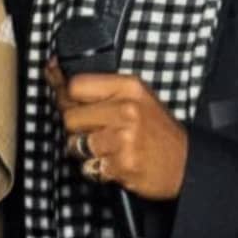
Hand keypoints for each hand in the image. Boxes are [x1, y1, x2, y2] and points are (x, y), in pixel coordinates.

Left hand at [46, 59, 187, 199]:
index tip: (61, 96)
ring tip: (104, 147)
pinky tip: (112, 162)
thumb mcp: (135, 96)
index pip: (76, 85)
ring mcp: (124, 138)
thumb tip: (53, 69)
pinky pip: (87, 166)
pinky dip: (95, 168)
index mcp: (128, 87)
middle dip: (75, 127)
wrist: (185, 163)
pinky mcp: (122, 165)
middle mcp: (126, 110)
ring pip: (74, 144)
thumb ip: (99, 87)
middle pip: (70, 116)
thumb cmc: (155, 129)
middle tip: (92, 130)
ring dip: (83, 150)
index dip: (63, 93)